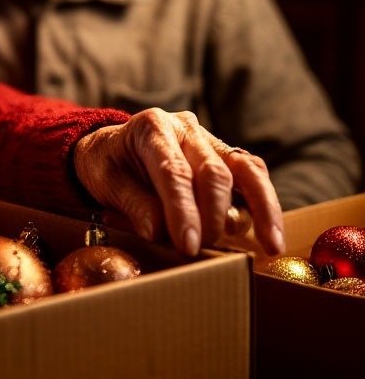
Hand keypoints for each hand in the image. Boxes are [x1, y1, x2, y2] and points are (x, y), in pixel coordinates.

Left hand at [72, 108, 284, 256]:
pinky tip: (273, 233)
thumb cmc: (108, 166)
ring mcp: (211, 141)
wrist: (113, 151)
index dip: (183, 211)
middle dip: (212, 217)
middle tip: (201, 251)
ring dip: (260, 210)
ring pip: (246, 170)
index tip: (189, 245)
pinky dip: (266, 204)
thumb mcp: (106, 182)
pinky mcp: (228, 157)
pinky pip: (254, 176)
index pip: (174, 171)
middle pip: (213, 173)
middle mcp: (186, 128)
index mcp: (152, 127)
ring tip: (268, 246)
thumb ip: (133, 204)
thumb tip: (160, 233)